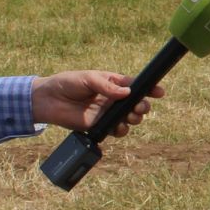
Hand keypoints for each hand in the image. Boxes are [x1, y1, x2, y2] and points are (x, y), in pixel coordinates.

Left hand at [30, 71, 160, 135]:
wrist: (49, 100)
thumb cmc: (67, 83)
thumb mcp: (88, 78)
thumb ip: (107, 86)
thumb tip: (127, 92)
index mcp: (113, 83)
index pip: (136, 85)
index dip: (150, 88)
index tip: (160, 92)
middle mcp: (113, 99)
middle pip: (137, 103)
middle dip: (143, 106)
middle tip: (140, 107)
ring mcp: (107, 113)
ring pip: (130, 118)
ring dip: (135, 119)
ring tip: (131, 117)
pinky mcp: (100, 126)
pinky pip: (116, 130)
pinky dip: (121, 130)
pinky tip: (118, 127)